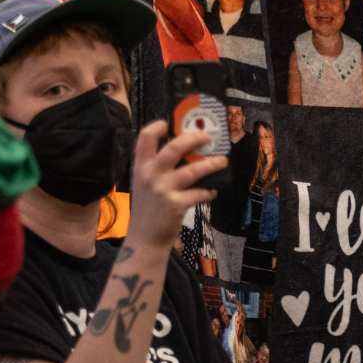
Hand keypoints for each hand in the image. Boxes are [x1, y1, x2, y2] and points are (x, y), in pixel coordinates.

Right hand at [129, 119, 226, 249]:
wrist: (144, 239)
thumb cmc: (147, 210)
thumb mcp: (143, 184)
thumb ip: (156, 169)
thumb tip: (183, 152)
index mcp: (140, 167)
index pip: (145, 138)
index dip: (158, 126)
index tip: (170, 123)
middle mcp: (150, 175)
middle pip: (174, 147)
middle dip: (194, 138)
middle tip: (207, 137)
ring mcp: (163, 189)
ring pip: (193, 170)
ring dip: (211, 164)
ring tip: (222, 162)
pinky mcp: (176, 204)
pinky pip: (200, 193)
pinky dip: (209, 191)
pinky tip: (212, 191)